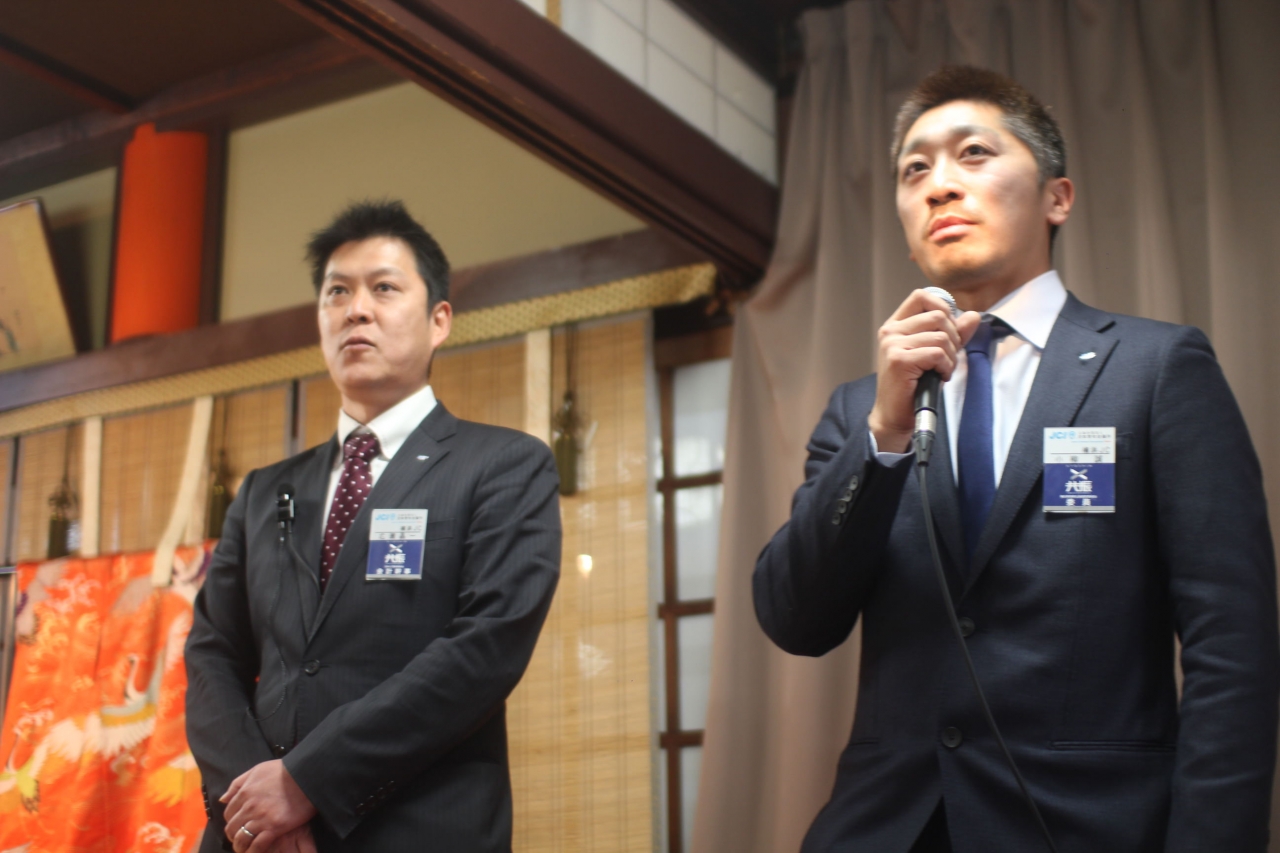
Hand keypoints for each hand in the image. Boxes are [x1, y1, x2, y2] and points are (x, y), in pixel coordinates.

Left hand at [221, 759, 316, 852]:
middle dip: (234, 835)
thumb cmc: (284, 770)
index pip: (228, 813)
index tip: (238, 824)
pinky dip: (254, 851)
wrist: (306, 775)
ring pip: (241, 839)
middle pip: (232, 828)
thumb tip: (223, 799)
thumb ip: (237, 784)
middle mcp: (249, 807)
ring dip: (241, 845)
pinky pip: (257, 846)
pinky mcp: (274, 827)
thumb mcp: (257, 770)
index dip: (232, 820)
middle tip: (241, 838)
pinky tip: (255, 851)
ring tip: (246, 848)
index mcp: (244, 793)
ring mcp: (261, 818)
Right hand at [868, 289, 980, 452]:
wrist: (894, 415)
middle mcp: (890, 331)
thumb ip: (953, 333)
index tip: (948, 330)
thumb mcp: (934, 353)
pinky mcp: (899, 361)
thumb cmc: (913, 385)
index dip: (943, 308)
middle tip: (947, 358)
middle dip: (953, 338)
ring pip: (941, 336)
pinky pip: (937, 353)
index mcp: (896, 325)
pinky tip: (939, 377)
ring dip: (950, 356)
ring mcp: (892, 345)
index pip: (922, 296)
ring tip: (942, 370)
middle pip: (938, 316)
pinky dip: (946, 367)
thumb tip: (973, 315)